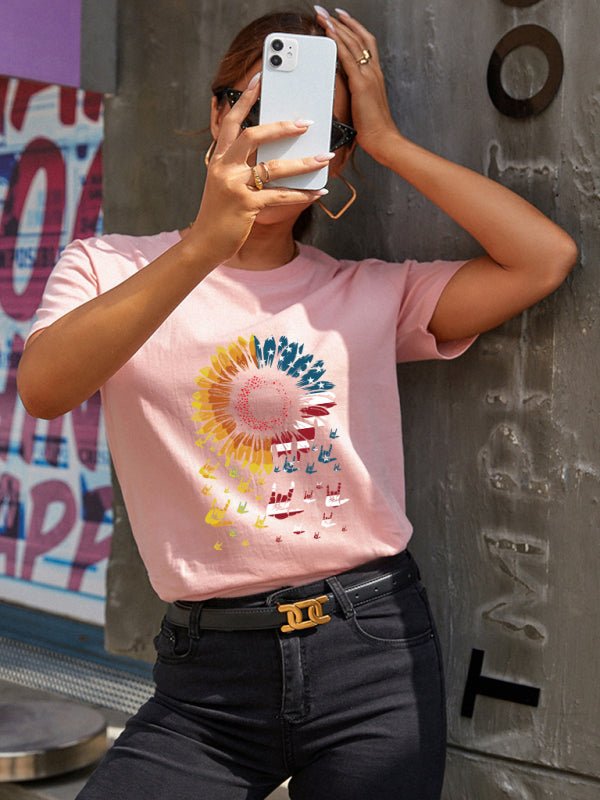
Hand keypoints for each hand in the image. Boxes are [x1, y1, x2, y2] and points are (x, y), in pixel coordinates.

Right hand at [187, 75, 329, 265]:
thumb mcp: (224, 184)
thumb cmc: (218, 214)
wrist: (204, 243)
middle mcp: (224, 168)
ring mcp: (234, 187)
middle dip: (281, 127)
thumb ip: (241, 167)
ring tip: (324, 157)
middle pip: (253, 136)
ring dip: (303, 162)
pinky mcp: (246, 206)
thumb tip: (275, 153)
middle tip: (306, 122)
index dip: (245, 99)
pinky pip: (280, 196)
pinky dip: (302, 195)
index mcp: (219, 159)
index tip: (259, 79)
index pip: (231, 122)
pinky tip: (318, 193)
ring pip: (273, 167)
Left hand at [315, 7, 400, 161]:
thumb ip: (355, 92)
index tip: (340, 18)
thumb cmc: (373, 128)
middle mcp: (373, 71)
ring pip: (352, 43)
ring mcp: (369, 76)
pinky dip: (338, 43)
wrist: (383, 139)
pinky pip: (347, 58)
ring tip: (324, 17)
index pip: (365, 43)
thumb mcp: (363, 105)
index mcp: (375, 75)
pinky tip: (329, 34)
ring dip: (337, 27)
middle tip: (327, 11)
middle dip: (342, 22)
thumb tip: (343, 86)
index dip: (353, 28)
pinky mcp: (361, 85)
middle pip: (359, 37)